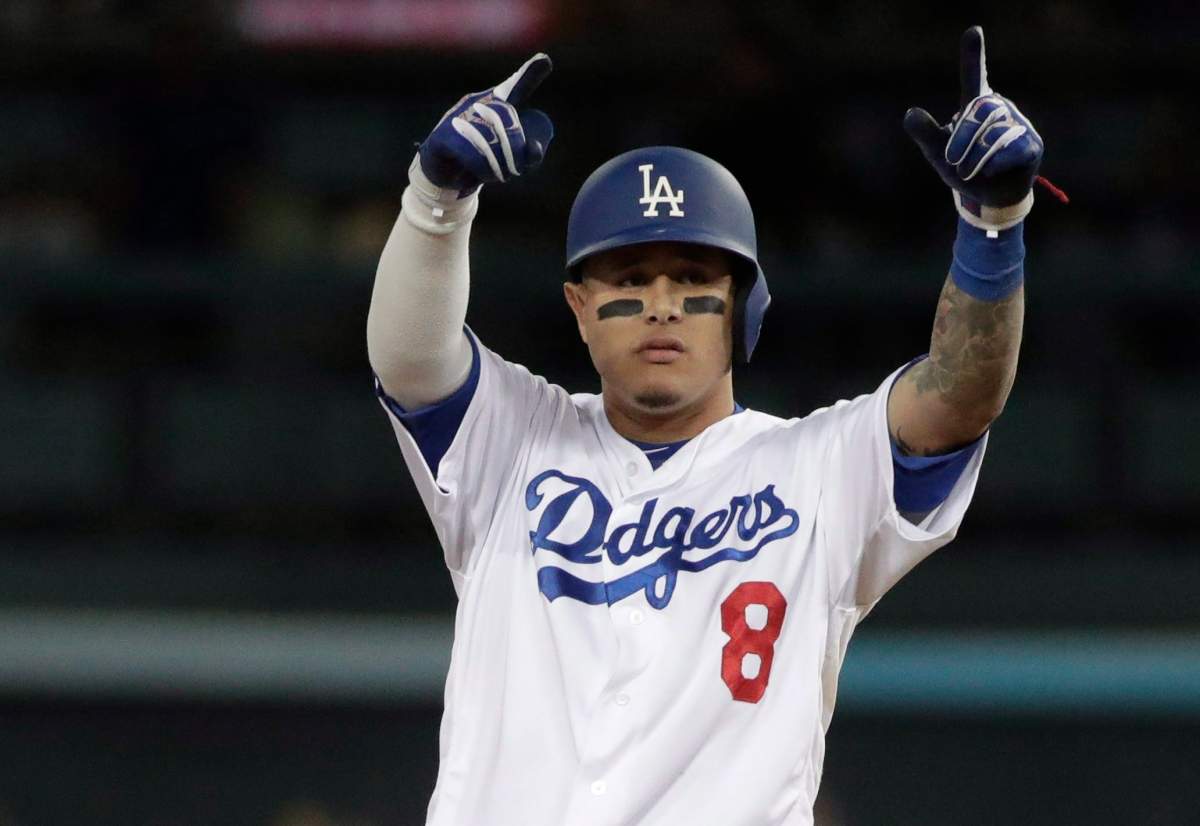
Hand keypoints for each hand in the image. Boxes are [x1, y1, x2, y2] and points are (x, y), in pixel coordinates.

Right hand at [416, 53, 554, 198]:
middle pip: (503, 114)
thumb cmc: (481, 160)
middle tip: (519, 170)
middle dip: (516, 146)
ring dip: (500, 161)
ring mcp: (456, 117)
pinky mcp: (442, 137)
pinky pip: (467, 150)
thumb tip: (535, 150)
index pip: (514, 87)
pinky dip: (483, 167)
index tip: (544, 61)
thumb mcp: (509, 158)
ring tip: (504, 176)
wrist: (443, 175)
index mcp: (494, 104)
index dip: (529, 75)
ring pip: (486, 134)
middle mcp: (475, 104)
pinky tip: (487, 177)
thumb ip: (528, 155)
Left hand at [903, 26, 1042, 230]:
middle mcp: (1000, 108)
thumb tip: (910, 113)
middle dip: (961, 140)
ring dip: (974, 157)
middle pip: (980, 111)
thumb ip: (926, 134)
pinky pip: (1012, 150)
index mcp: (976, 105)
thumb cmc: (964, 170)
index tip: (973, 31)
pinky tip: (990, 172)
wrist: (989, 199)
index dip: (973, 54)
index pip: (975, 76)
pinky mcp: (1032, 145)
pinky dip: (994, 165)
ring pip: (994, 133)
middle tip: (952, 162)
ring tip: (968, 171)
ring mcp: (1019, 124)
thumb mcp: (939, 154)